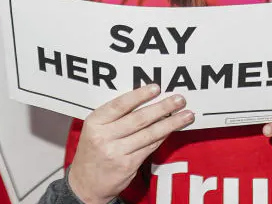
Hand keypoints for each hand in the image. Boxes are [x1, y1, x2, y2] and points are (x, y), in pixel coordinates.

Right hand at [68, 86, 194, 203]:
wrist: (86, 183)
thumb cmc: (93, 151)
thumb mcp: (94, 128)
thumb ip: (114, 115)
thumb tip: (144, 99)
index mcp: (95, 122)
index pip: (120, 105)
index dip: (139, 95)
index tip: (156, 88)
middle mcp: (104, 137)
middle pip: (139, 119)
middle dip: (162, 108)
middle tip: (179, 100)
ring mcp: (117, 152)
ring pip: (149, 134)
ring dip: (170, 124)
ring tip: (186, 115)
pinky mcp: (128, 165)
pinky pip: (150, 147)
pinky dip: (163, 137)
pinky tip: (172, 129)